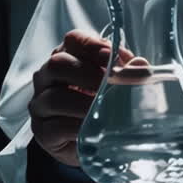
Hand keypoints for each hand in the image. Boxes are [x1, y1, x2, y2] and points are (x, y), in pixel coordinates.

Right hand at [29, 30, 134, 166]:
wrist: (87, 143)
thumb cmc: (100, 106)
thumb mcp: (115, 86)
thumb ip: (126, 74)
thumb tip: (141, 66)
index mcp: (67, 57)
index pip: (73, 40)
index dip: (92, 45)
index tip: (111, 56)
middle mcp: (48, 77)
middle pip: (57, 64)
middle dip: (87, 73)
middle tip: (109, 85)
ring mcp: (41, 104)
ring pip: (54, 97)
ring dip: (83, 103)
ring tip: (104, 110)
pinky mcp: (43, 131)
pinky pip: (55, 127)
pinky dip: (77, 127)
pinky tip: (92, 129)